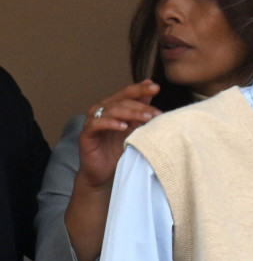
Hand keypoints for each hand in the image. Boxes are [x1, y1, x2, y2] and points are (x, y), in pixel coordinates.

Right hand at [65, 80, 161, 260]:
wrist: (103, 173)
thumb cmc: (120, 150)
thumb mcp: (136, 130)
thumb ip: (144, 113)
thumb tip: (158, 97)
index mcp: (114, 107)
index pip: (128, 93)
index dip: (141, 89)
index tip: (156, 87)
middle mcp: (102, 110)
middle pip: (121, 99)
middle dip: (140, 104)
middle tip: (156, 112)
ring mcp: (93, 121)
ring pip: (111, 109)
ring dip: (130, 112)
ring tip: (145, 118)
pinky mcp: (86, 134)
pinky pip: (96, 124)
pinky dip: (109, 122)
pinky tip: (122, 126)